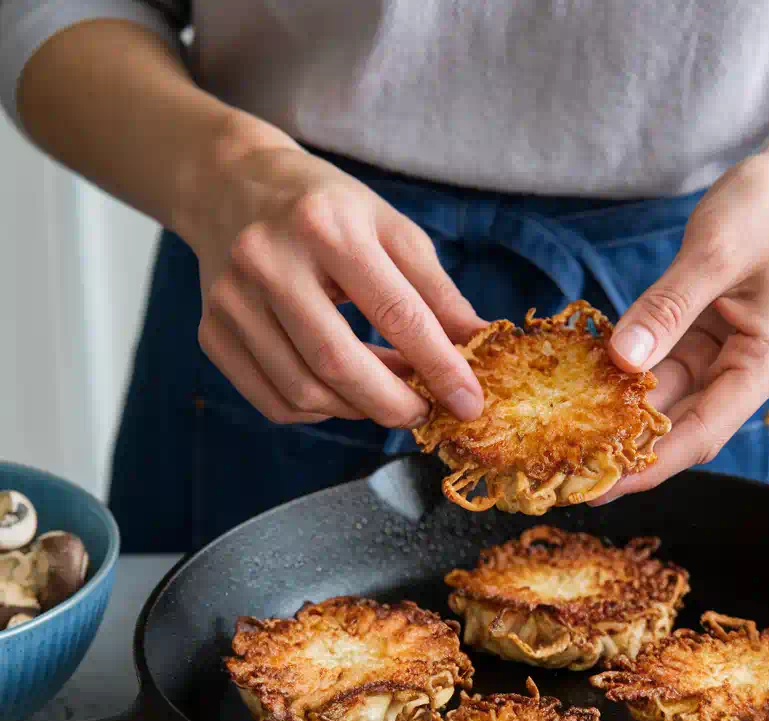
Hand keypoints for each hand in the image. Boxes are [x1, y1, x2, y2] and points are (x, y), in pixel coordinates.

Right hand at [188, 141, 486, 427]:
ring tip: (386, 393)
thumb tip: (480, 344)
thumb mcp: (390, 230)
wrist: (230, 184)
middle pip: (339, 364)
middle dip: (394, 404)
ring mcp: (231, 301)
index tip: (469, 403)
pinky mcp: (212, 332)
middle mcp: (268, 261)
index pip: (396, 313)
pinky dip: (319, 410)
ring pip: (304, 392)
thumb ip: (437, 292)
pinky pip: (274, 401)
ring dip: (358, 409)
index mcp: (325, 226)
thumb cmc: (325, 208)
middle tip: (425, 411)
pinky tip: (341, 391)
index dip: (440, 366)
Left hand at [593, 137, 768, 502]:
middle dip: (626, 450)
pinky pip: (657, 364)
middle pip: (679, 426)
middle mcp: (742, 369)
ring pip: (663, 397)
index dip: (650, 467)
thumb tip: (623, 360)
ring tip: (564, 437)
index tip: (600, 490)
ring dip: (618, 415)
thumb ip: (667, 308)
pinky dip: (623, 374)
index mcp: (763, 364)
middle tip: (566, 471)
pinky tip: (581, 385)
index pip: (701, 434)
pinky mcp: (699, 332)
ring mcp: (720, 352)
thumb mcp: (716, 252)